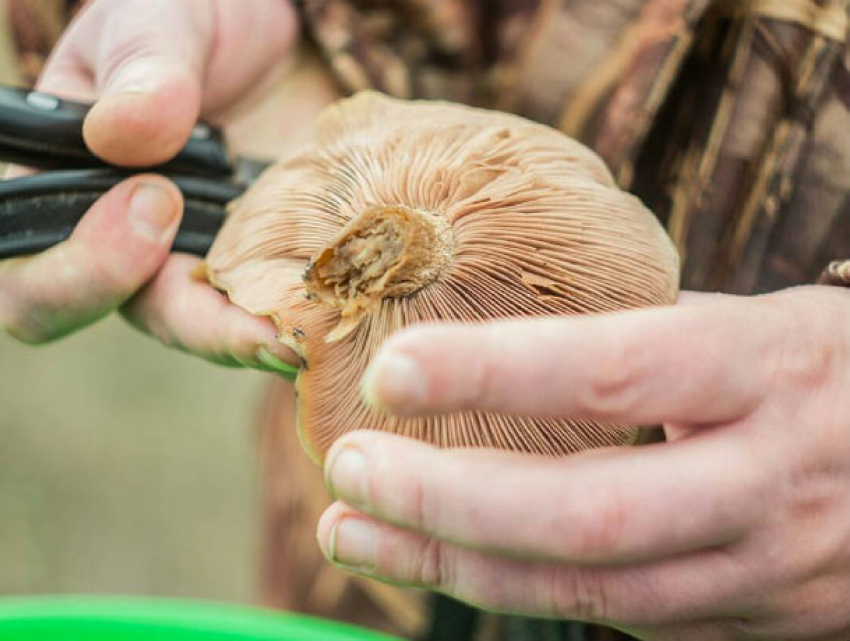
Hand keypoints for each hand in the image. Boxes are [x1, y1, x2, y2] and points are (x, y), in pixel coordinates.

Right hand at [0, 0, 299, 372]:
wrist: (279, 38)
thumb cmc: (194, 17)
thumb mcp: (160, 21)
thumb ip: (141, 69)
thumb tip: (121, 134)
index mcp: (66, 188)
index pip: (31, 266)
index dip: (83, 265)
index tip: (155, 202)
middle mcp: (124, 239)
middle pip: (124, 316)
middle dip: (188, 324)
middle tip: (251, 315)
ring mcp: (198, 256)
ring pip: (207, 326)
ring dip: (251, 338)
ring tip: (305, 340)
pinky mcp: (262, 262)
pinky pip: (269, 306)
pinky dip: (297, 316)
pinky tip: (336, 317)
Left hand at [316, 286, 849, 639]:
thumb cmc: (832, 371)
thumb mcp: (761, 324)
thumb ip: (648, 339)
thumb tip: (512, 345)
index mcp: (767, 372)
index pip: (614, 371)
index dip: (495, 373)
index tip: (392, 370)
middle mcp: (765, 482)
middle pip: (585, 514)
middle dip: (446, 499)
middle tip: (345, 466)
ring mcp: (762, 572)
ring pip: (587, 592)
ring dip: (450, 564)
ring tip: (350, 530)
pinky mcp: (748, 626)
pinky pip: (617, 619)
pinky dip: (515, 589)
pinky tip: (442, 559)